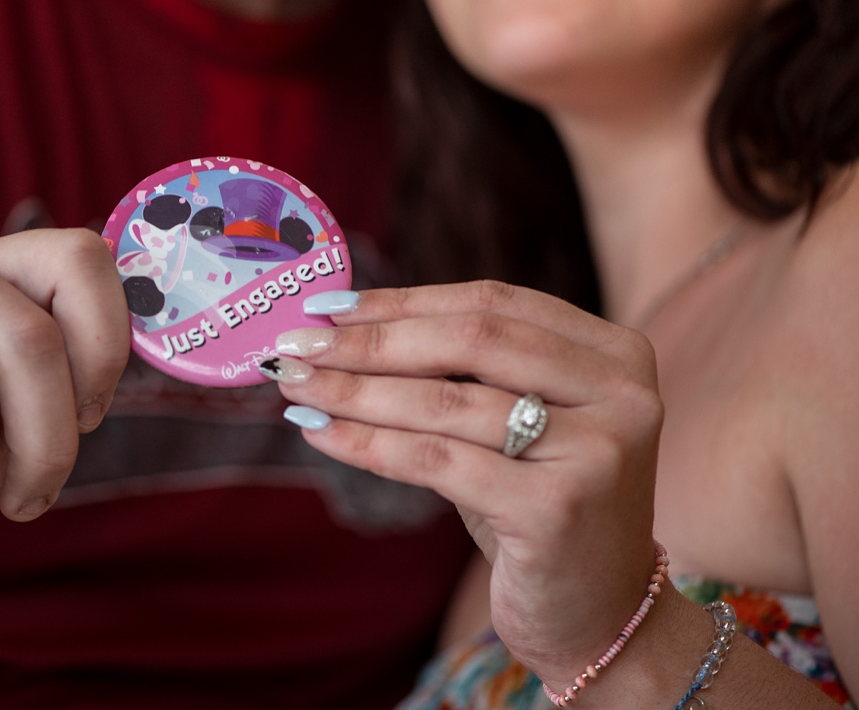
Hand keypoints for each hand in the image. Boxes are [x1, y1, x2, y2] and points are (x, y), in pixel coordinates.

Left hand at [267, 282, 663, 680]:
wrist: (599, 617)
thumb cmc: (541, 507)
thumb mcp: (519, 426)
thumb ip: (464, 373)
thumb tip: (347, 330)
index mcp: (616, 355)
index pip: (493, 303)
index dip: (405, 300)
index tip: (330, 304)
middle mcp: (621, 395)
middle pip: (470, 341)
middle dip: (371, 341)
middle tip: (298, 345)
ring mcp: (595, 452)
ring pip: (444, 403)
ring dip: (354, 390)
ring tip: (295, 385)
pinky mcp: (554, 509)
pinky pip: (436, 461)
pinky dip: (367, 443)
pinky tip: (320, 434)